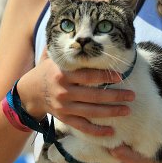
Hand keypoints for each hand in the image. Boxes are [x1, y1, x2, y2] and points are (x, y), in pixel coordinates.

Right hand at [17, 49, 134, 136]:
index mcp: (63, 74)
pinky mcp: (64, 118)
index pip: (87, 76)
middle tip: (132, 95)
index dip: (104, 76)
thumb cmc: (46, 71)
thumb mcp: (52, 57)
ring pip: (91, 112)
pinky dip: (96, 131)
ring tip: (127, 110)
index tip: (120, 77)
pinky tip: (111, 132)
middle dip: (115, 96)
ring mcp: (64, 107)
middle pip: (94, 95)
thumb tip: (77, 30)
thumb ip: (66, 47)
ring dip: (111, 112)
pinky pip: (82, 126)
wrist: (29, 92)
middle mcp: (64, 91)